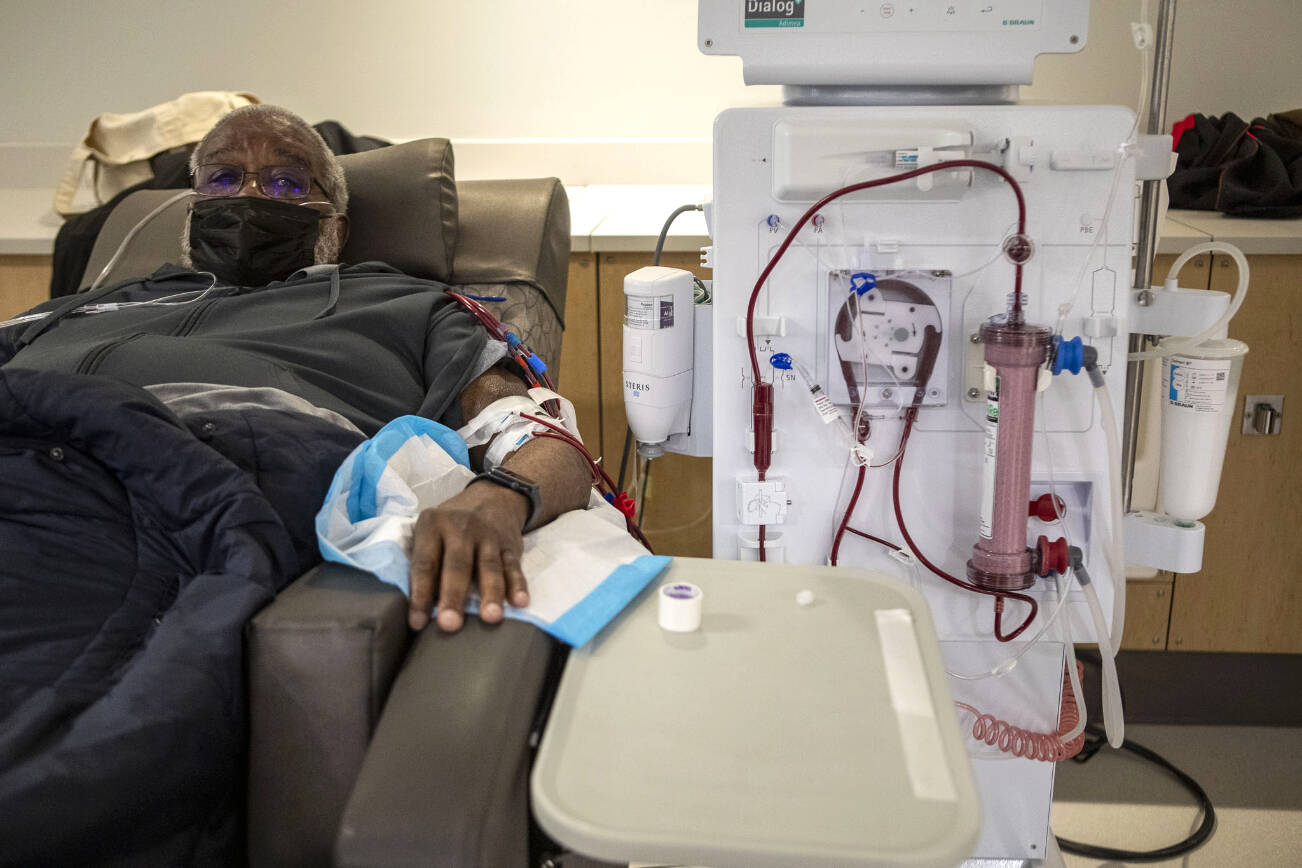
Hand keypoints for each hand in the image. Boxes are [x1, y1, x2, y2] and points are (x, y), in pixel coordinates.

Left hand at [408, 482, 530, 630]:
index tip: (417, 622)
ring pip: (489, 567)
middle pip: (457, 566)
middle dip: (453, 596)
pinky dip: (518, 585)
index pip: (425, 563)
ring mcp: (489, 537)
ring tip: (490, 617)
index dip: (420, 594)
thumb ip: (425, 560)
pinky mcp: (510, 545)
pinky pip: (514, 567)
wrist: (493, 497)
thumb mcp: (431, 530)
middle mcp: (461, 529)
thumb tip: (419, 606)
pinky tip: (520, 603)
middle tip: (449, 624)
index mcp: (433, 525)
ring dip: (491, 593)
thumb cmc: (451, 525)